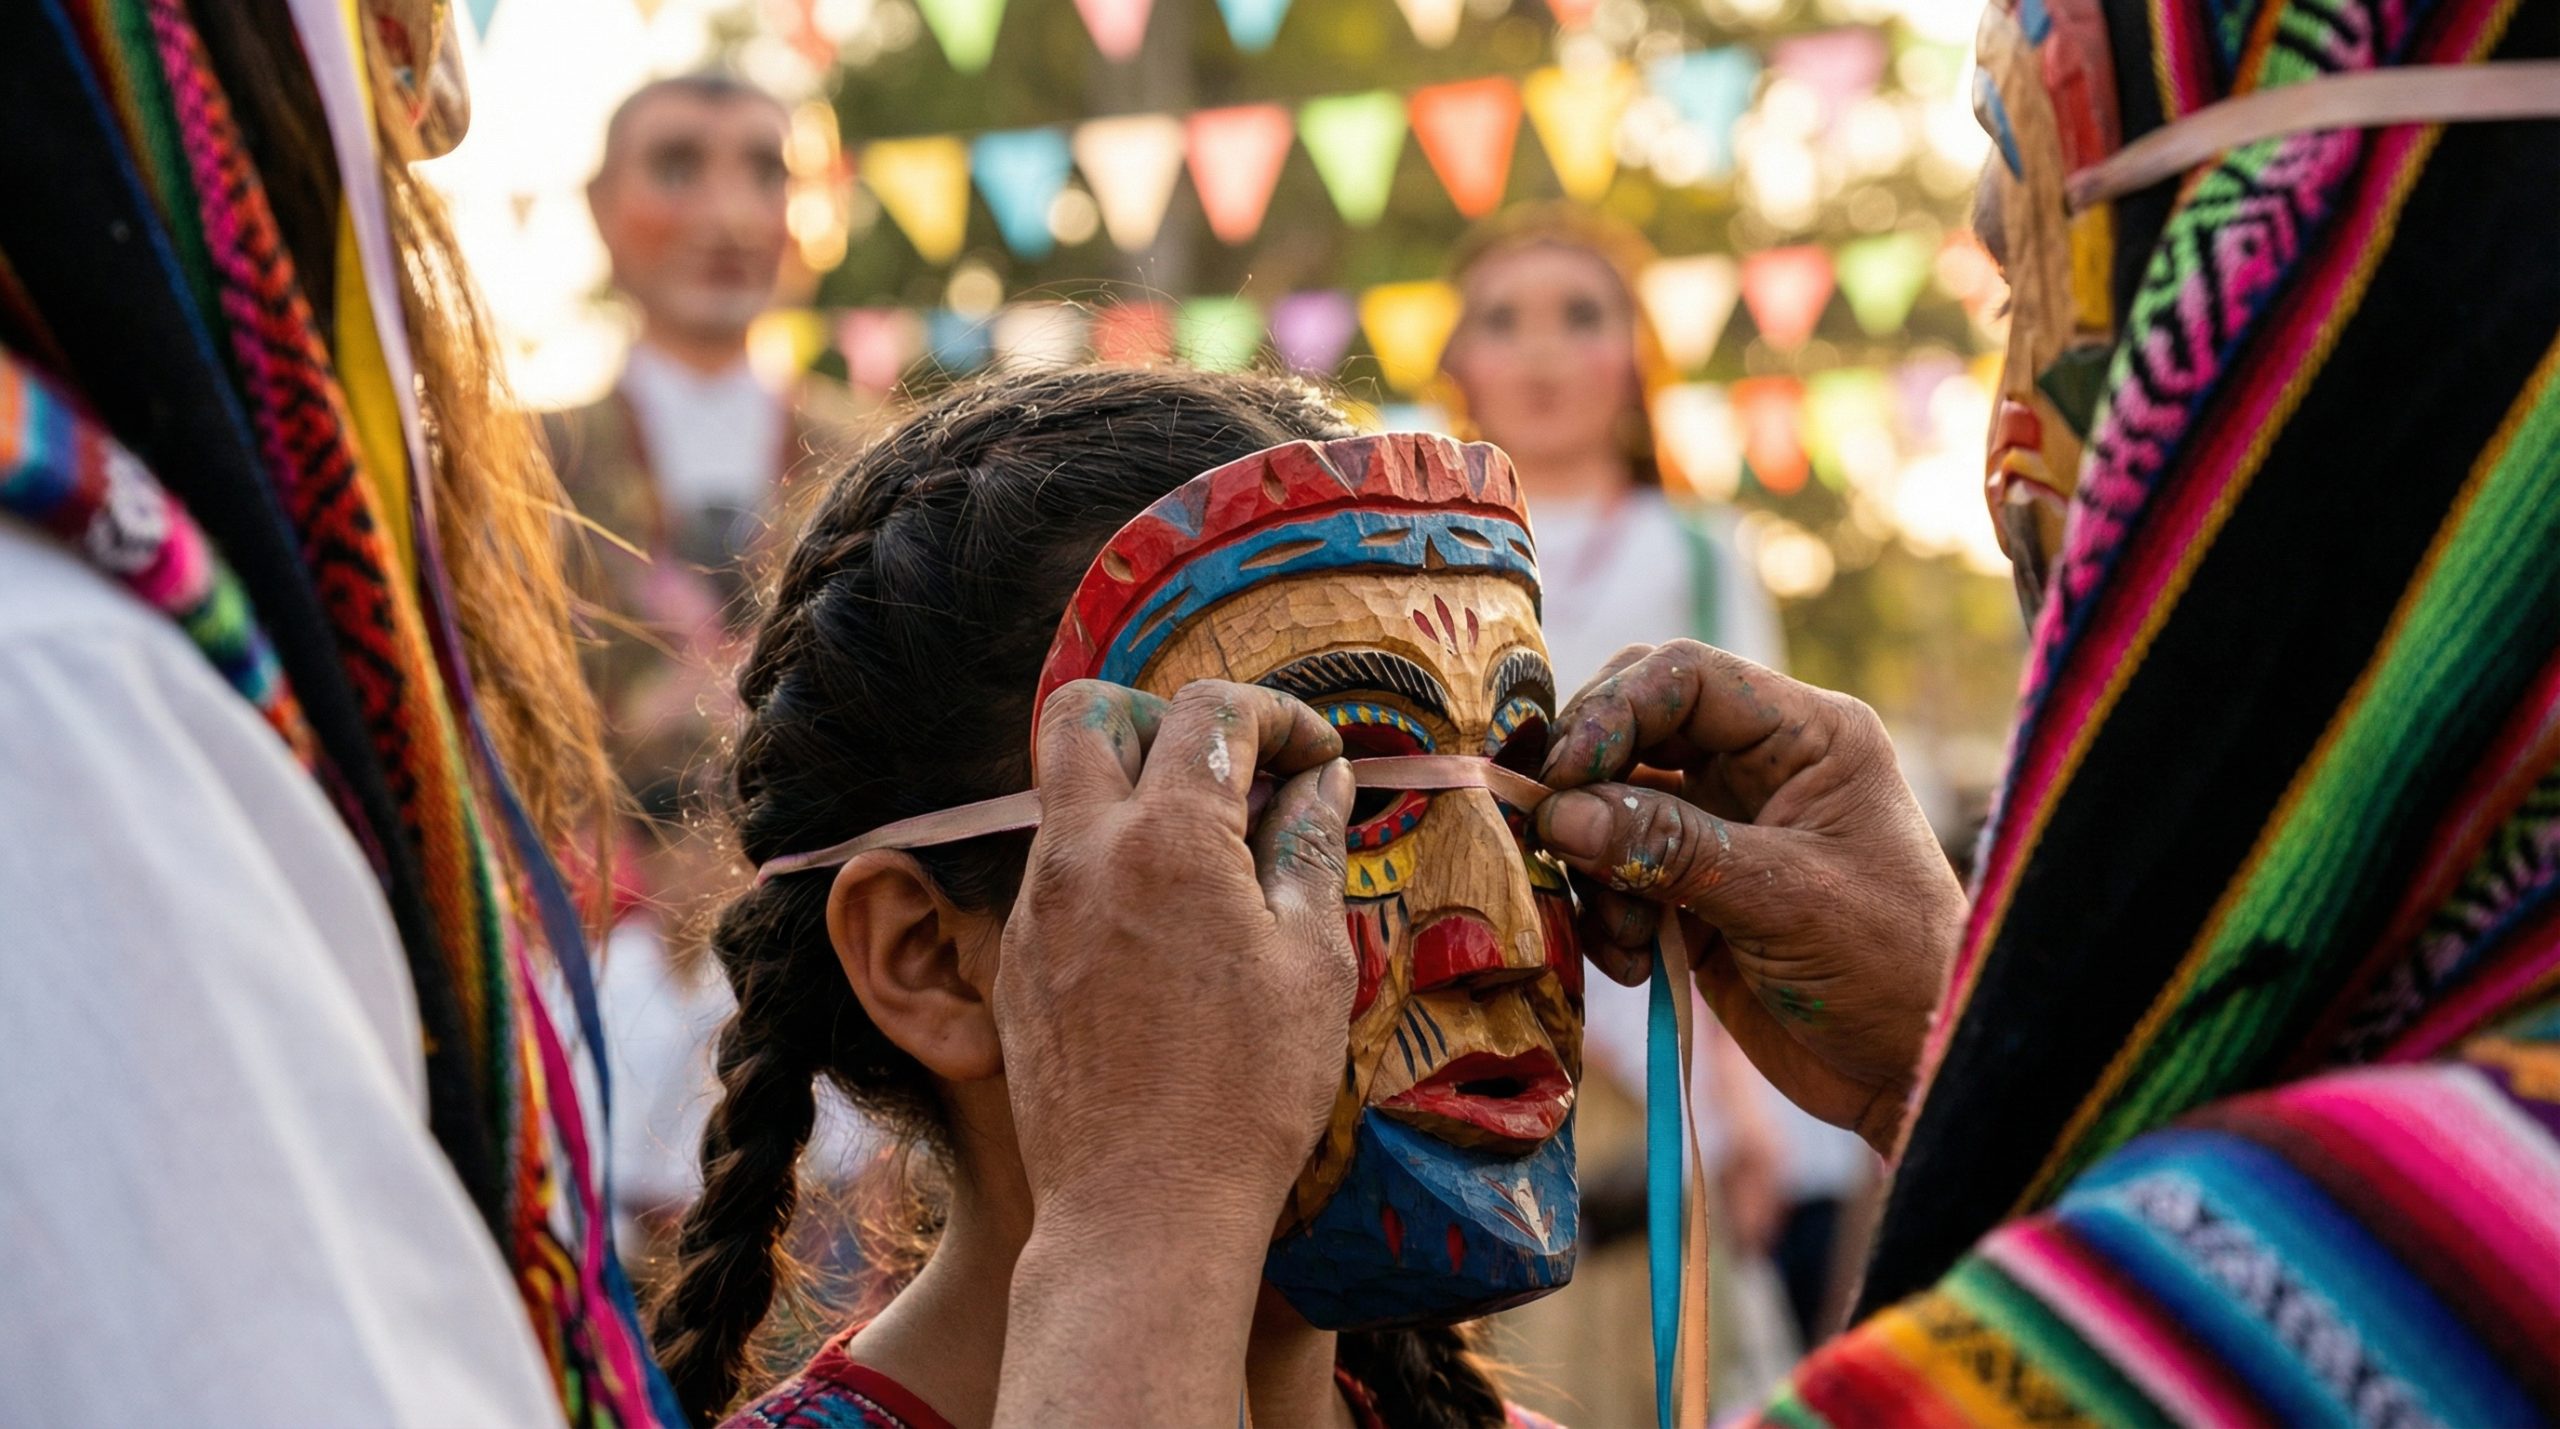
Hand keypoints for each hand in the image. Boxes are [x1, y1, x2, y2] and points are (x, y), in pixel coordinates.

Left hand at [996, 678, 1357, 1235]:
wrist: (1140, 1212)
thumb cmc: (1245, 1094)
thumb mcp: (1310, 962)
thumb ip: (1310, 848)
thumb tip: (1321, 779)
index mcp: (1166, 839)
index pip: (1210, 711)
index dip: (1277, 715)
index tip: (1315, 758)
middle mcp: (1080, 854)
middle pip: (1087, 712)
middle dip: (1159, 716)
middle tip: (1223, 772)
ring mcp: (1035, 910)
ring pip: (1062, 795)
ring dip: (1130, 795)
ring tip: (1205, 863)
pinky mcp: (1014, 965)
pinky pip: (1053, 876)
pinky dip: (1106, 870)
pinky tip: (1162, 937)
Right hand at [1532, 642, 1962, 1153]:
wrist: (1909, 1072)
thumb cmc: (1889, 970)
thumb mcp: (1785, 900)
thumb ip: (1673, 849)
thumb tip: (1561, 813)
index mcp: (1806, 737)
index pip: (1685, 677)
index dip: (1612, 712)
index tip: (1560, 776)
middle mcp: (1758, 768)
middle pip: (1635, 729)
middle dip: (1586, 783)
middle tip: (1550, 836)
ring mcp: (1722, 828)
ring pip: (1611, 806)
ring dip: (1595, 869)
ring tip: (1624, 937)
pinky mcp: (1693, 891)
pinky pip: (1615, 874)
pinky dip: (1605, 915)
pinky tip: (1637, 966)